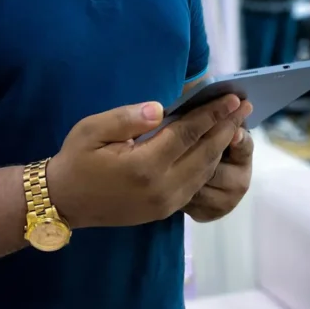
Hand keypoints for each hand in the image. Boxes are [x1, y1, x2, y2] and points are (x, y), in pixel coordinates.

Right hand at [47, 94, 250, 229]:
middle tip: (245, 107)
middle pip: (204, 154)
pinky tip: (215, 147)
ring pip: (204, 171)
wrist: (64, 201)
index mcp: (143, 165)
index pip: (187, 134)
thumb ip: (128, 117)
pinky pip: (196, 184)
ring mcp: (165, 202)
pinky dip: (209, 163)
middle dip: (226, 128)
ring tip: (235, 123)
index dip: (212, 114)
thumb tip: (160, 107)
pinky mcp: (164, 210)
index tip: (232, 98)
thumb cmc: (77, 158)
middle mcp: (160, 187)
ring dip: (222, 145)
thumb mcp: (92, 129)